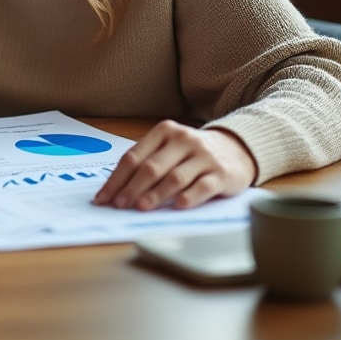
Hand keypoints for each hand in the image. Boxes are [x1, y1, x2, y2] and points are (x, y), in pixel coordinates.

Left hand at [92, 121, 257, 209]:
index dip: (116, 179)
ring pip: (175, 177)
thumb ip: (147, 162)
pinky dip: (189, 197)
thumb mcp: (169, 148)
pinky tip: (177, 206)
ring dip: (155, 194)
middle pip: (151, 167)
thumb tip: (116, 190)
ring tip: (141, 207)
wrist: (237, 148)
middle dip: (131, 188)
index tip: (103, 198)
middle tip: (119, 205)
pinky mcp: (222, 173)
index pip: (133, 157)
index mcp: (164, 132)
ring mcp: (204, 156)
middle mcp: (184, 140)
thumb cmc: (193, 153)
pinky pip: (202, 187)